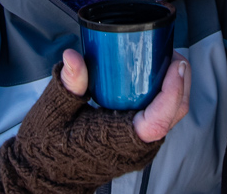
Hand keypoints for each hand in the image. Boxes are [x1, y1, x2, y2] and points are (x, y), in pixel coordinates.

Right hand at [0, 51, 186, 193]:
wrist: (45, 174)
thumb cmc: (48, 145)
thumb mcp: (54, 110)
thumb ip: (69, 83)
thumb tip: (72, 56)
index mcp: (117, 141)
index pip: (157, 121)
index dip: (172, 92)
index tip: (175, 65)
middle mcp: (134, 149)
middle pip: (173, 115)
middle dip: (181, 81)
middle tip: (172, 51)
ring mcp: (138, 148)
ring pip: (171, 117)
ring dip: (176, 88)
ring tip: (168, 59)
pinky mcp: (136, 144)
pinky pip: (161, 119)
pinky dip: (166, 97)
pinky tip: (157, 77)